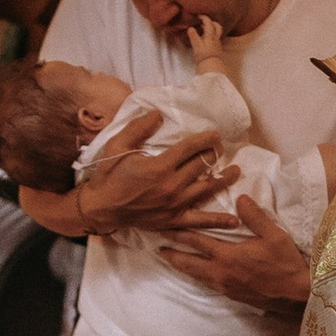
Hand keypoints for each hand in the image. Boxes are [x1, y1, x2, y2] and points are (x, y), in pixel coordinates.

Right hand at [77, 114, 240, 233]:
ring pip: (206, 189)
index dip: (205, 139)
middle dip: (214, 154)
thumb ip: (138, 128)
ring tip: (235, 171)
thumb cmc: (108, 175)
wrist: (101, 208)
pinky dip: (217, 221)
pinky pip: (199, 221)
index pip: (190, 148)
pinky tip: (234, 221)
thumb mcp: (118, 146)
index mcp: (158, 166)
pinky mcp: (173, 220)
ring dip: (223, 179)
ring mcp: (174, 205)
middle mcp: (171, 185)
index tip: (215, 134)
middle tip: (221, 147)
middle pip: (202, 165)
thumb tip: (158, 114)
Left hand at [160, 194, 310, 309]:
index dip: (179, 233)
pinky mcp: (232, 295)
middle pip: (189, 263)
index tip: (164, 227)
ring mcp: (225, 286)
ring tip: (170, 261)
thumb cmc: (286, 263)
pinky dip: (196, 276)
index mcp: (228, 255)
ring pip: (196, 276)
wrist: (297, 294)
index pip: (197, 241)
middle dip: (172, 254)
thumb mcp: (274, 235)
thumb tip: (240, 198)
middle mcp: (221, 272)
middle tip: (157, 248)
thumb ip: (254, 216)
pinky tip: (195, 274)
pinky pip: (207, 283)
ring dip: (182, 267)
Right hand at [187, 16, 225, 67]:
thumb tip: (190, 28)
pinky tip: (205, 38)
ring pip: (217, 32)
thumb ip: (193, 35)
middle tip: (203, 21)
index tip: (198, 15)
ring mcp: (217, 43)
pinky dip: (211, 35)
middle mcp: (216, 38)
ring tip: (204, 29)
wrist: (212, 66)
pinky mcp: (217, 49)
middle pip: (217, 26)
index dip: (203, 17)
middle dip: (211, 21)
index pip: (208, 22)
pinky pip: (215, 38)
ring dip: (211, 28)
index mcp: (211, 35)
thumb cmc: (204, 55)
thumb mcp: (196, 45)